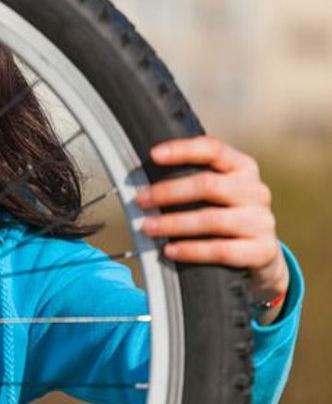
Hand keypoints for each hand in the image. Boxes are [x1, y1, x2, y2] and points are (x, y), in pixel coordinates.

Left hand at [135, 136, 289, 324]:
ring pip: (212, 219)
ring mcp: (261, 221)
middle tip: (140, 200)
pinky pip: (221, 251)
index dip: (183, 150)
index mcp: (243, 168)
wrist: (261, 253)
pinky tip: (169, 250)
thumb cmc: (225, 213)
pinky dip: (191, 250)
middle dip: (168, 192)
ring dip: (174, 223)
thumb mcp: (217, 191)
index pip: (214, 149)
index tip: (153, 155)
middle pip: (207, 185)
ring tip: (147, 228)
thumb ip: (191, 178)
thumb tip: (142, 178)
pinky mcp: (262, 250)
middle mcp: (256, 191)